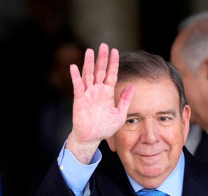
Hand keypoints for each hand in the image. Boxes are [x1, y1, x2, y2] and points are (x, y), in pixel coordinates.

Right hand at [66, 43, 135, 163]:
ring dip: (89, 63)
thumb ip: (125, 100)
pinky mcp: (79, 100)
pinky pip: (77, 86)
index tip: (115, 51)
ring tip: (90, 51)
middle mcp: (97, 90)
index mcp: (107, 93)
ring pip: (88, 75)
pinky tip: (74, 67)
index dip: (113, 63)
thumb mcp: (119, 114)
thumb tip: (133, 86)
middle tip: (104, 45)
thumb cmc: (105, 127)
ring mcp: (88, 94)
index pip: (111, 74)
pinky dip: (75, 77)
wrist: (91, 137)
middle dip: (102, 58)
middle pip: (100, 71)